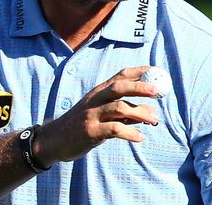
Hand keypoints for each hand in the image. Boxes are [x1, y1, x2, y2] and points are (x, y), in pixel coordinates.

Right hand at [33, 66, 158, 165]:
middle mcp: (95, 100)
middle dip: (139, 87)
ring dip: (139, 113)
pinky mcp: (90, 132)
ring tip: (154, 120)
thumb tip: (148, 112)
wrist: (54, 140)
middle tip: (157, 92)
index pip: (120, 76)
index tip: (155, 71)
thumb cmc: (81, 125)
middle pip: (119, 88)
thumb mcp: (100, 113)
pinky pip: (114, 130)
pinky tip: (140, 138)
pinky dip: (130, 133)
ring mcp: (91, 115)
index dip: (138, 72)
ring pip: (119, 108)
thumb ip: (122, 112)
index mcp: (98, 92)